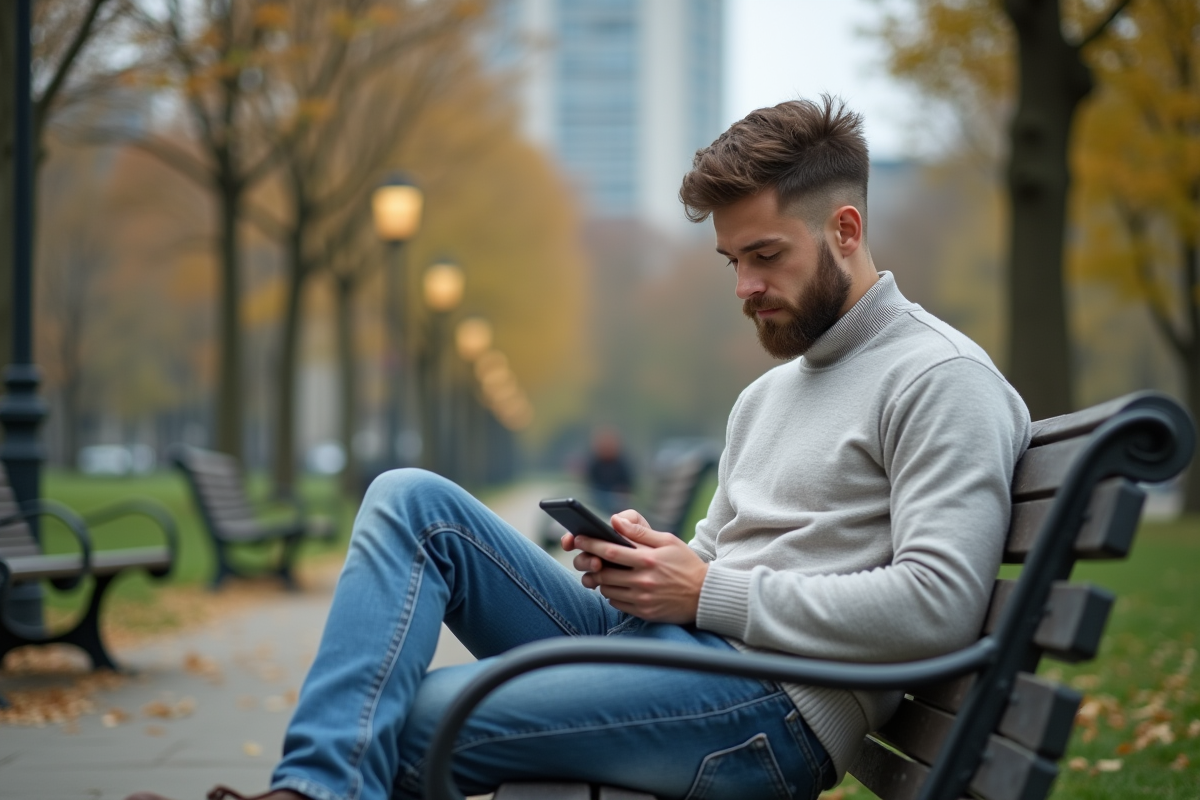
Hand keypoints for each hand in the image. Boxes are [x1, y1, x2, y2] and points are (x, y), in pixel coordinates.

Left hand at [561, 510, 708, 623]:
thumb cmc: (686, 564)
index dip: (590, 544)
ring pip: (607, 590)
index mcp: (648, 560)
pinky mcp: (644, 612)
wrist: (705, 595)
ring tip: (604, 572)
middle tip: (586, 558)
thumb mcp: (668, 541)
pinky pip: (617, 604)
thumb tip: (615, 521)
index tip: (578, 539)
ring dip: (601, 580)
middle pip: (604, 573)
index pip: (610, 550)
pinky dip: (612, 595)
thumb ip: (640, 532)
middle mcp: (643, 580)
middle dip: (590, 564)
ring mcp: (643, 599)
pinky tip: (618, 587)